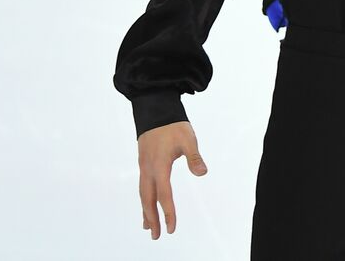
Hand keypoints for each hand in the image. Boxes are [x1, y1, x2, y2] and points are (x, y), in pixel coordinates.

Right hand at [137, 121, 206, 237]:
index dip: (168, 212)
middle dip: (151, 218)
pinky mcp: (143, 163)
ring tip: (148, 227)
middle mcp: (148, 169)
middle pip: (148, 199)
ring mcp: (144, 166)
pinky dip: (144, 199)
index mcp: (159, 165)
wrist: (155, 110)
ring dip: (146, 211)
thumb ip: (194, 157)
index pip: (164, 194)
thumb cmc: (173, 125)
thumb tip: (202, 172)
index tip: (171, 228)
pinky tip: (146, 205)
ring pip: (143, 193)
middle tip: (155, 235)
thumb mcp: (188, 138)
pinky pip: (142, 186)